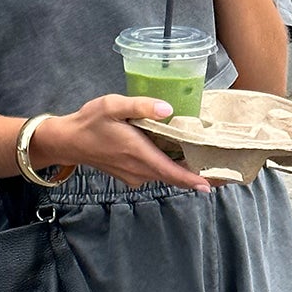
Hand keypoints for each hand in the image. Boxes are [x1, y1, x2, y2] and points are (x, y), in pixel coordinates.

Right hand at [32, 95, 212, 192]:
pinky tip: (179, 158)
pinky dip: (170, 169)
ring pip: (165, 176)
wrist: (68, 141)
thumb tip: (167, 109)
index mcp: (138, 153)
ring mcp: (134, 175)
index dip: (192, 180)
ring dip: (185, 173)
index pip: (171, 172)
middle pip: (173, 177)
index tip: (211, 185)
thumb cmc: (90, 122)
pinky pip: (155, 173)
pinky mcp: (130, 174)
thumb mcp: (113, 106)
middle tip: (224, 175)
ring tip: (208, 164)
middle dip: (198, 177)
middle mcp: (138, 169)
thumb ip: (140, 106)